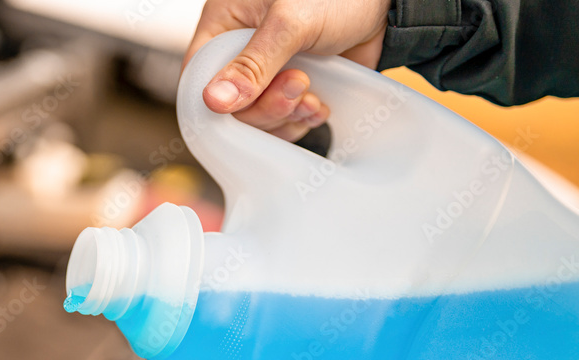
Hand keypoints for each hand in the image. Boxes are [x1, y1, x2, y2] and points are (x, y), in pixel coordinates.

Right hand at [184, 0, 389, 141]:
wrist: (389, 3)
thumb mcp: (291, 22)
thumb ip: (253, 64)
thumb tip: (215, 102)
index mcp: (225, 22)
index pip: (198, 74)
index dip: (214, 99)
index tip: (242, 107)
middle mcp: (241, 50)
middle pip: (229, 103)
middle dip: (265, 106)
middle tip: (298, 87)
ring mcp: (267, 72)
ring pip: (256, 117)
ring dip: (285, 116)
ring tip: (312, 97)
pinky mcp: (291, 88)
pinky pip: (281, 120)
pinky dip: (299, 121)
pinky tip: (318, 106)